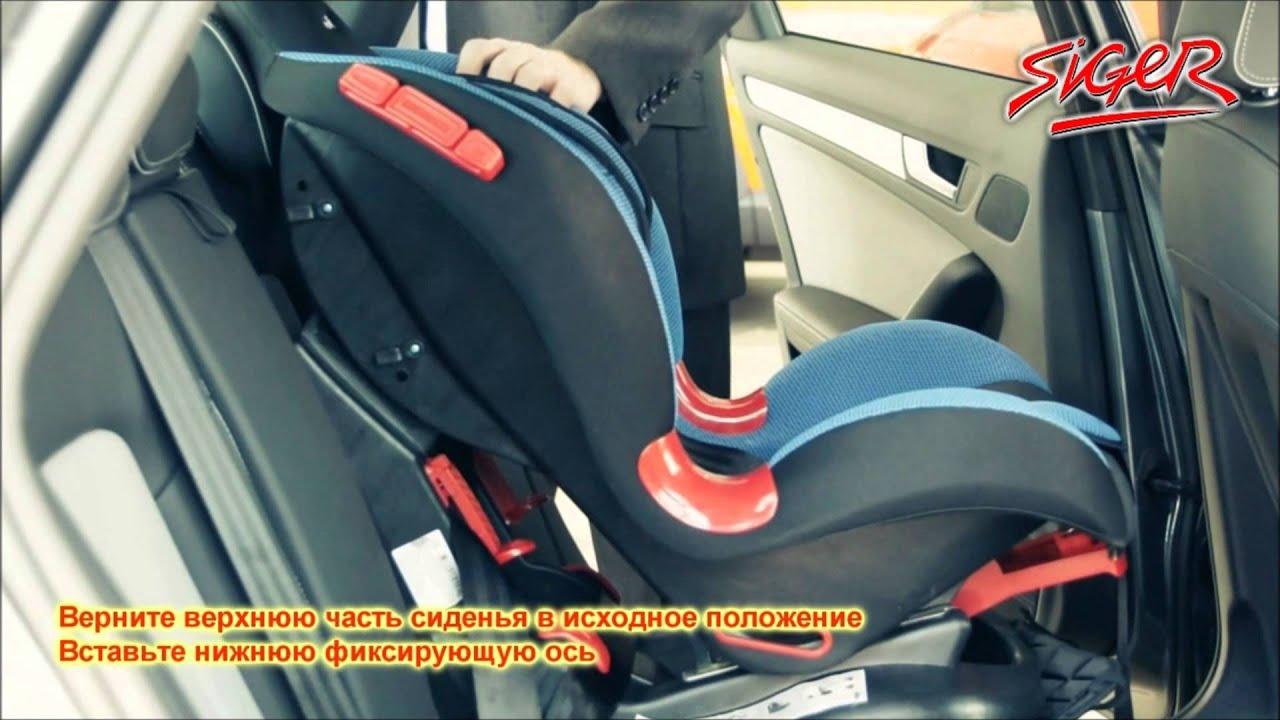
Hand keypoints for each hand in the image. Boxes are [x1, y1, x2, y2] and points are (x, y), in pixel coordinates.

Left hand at [456, 38, 601, 111]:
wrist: (578, 74)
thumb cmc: (532, 83)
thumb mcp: (507, 75)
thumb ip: (484, 85)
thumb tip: (456, 112)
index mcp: (503, 50)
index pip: (477, 50)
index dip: (467, 70)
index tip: (463, 93)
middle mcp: (524, 53)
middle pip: (503, 64)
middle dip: (495, 90)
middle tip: (490, 114)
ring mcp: (549, 67)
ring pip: (530, 75)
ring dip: (521, 98)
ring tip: (516, 120)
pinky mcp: (572, 83)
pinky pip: (560, 92)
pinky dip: (551, 106)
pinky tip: (544, 120)